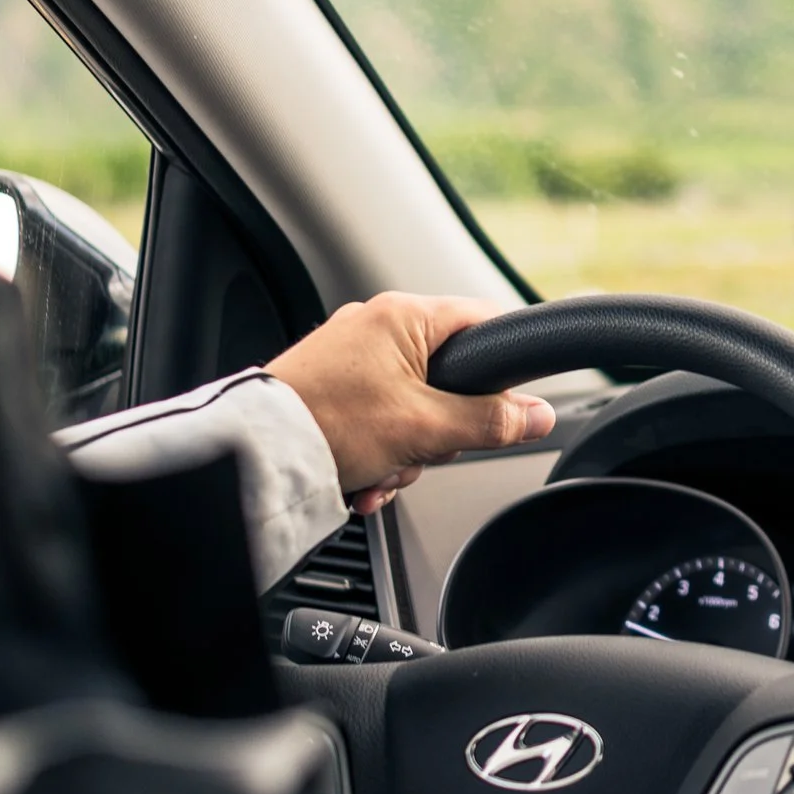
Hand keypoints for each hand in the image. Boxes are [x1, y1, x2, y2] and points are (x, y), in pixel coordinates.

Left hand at [265, 292, 554, 513]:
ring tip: (382, 471)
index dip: (504, 366)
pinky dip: (379, 451)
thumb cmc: (327, 424)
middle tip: (423, 449)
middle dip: (441, 429)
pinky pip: (379, 416)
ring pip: (414, 404)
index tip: (509, 403)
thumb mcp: (426, 428)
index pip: (484, 321)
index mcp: (403, 315)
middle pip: (449, 376)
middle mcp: (376, 325)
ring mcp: (350, 354)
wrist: (253, 457)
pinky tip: (364, 478)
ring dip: (407, 450)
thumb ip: (491, 421)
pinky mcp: (330, 384)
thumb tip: (539, 416)